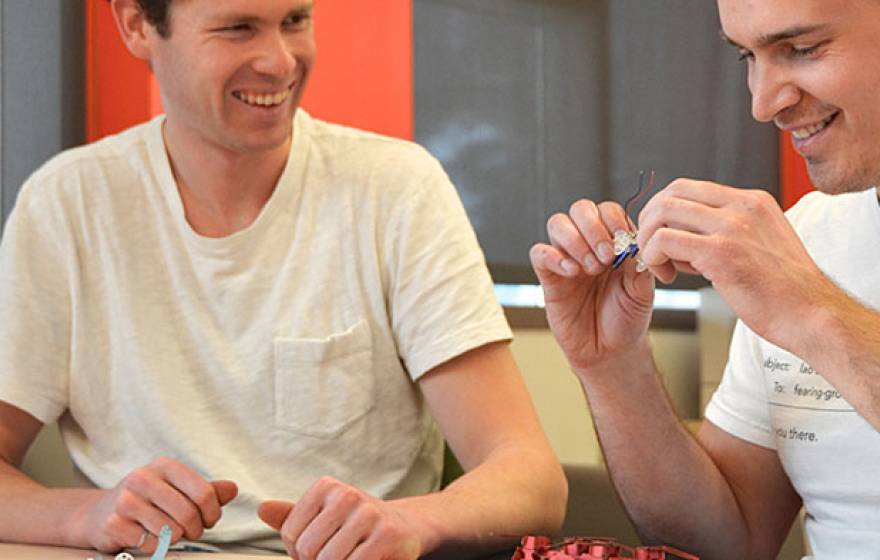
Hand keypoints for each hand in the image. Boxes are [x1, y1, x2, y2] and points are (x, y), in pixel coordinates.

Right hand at [73, 456, 237, 553]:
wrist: (100, 513)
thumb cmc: (147, 500)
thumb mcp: (177, 489)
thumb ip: (207, 490)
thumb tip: (233, 489)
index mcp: (165, 466)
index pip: (204, 492)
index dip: (213, 512)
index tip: (209, 520)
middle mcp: (143, 478)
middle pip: (189, 513)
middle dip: (196, 529)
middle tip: (191, 531)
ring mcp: (126, 500)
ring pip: (171, 530)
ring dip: (175, 538)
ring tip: (168, 532)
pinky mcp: (114, 523)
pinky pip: (151, 544)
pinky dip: (155, 546)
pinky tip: (147, 536)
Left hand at [258, 477, 420, 559]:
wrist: (407, 528)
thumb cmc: (358, 527)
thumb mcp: (325, 517)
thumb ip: (292, 517)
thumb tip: (261, 509)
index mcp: (326, 487)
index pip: (290, 534)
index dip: (299, 554)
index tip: (319, 551)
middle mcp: (347, 494)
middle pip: (308, 549)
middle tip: (338, 557)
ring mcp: (368, 513)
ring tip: (350, 559)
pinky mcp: (386, 535)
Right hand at [529, 200, 654, 372]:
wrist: (610, 352)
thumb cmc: (627, 319)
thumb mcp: (642, 291)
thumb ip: (638, 265)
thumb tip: (630, 242)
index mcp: (613, 242)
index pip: (607, 211)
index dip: (613, 220)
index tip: (622, 240)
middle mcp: (588, 245)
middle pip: (580, 209)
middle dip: (593, 227)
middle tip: (605, 256)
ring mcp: (567, 259)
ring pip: (557, 224)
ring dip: (574, 240)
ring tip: (590, 267)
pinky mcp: (549, 278)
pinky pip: (539, 253)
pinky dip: (553, 256)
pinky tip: (572, 272)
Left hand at [635, 179, 832, 347]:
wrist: (810, 314)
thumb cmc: (784, 291)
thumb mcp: (758, 244)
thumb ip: (722, 233)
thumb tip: (679, 236)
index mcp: (752, 201)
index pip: (688, 187)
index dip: (663, 210)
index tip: (658, 235)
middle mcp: (742, 207)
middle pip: (671, 194)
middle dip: (649, 221)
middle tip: (650, 249)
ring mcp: (732, 226)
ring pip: (663, 212)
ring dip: (648, 240)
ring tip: (658, 265)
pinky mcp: (721, 252)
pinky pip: (665, 240)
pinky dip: (653, 256)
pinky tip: (666, 274)